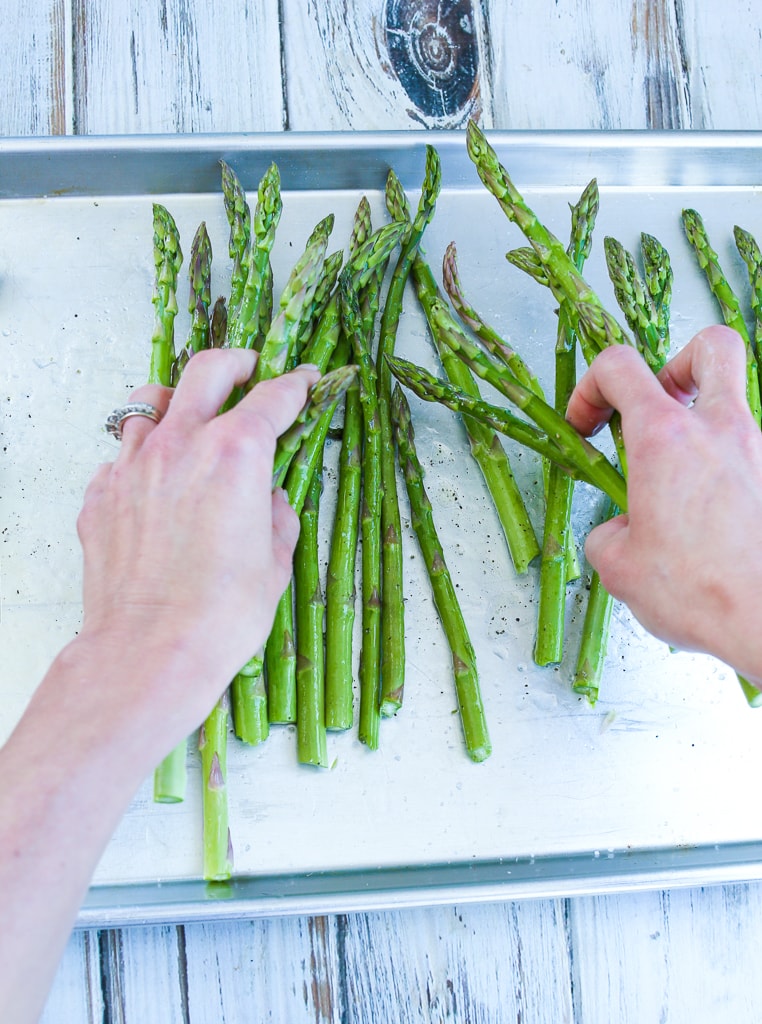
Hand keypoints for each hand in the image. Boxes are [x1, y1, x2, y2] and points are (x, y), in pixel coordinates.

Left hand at [76, 348, 318, 736]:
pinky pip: (122, 455)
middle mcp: (181, 444)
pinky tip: (156, 483)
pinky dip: (143, 456)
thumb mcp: (275, 562)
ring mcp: (133, 465)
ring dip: (178, 403)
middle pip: (206, 370)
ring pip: (150, 403)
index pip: (273, 398)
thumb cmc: (222, 613)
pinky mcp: (101, 493)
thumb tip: (270, 500)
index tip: (306, 381)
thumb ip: (276, 515)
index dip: (297, 385)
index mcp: (236, 454)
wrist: (150, 650)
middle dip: (236, 363)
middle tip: (250, 371)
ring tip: (190, 421)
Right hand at [566, 324, 761, 684]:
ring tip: (681, 481)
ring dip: (702, 428)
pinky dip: (725, 472)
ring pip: (734, 406)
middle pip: (710, 347)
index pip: (619, 367)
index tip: (585, 424)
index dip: (591, 388)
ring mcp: (759, 452)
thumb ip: (609, 533)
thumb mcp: (619, 566)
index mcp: (665, 439)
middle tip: (657, 403)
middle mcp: (719, 431)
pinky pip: (750, 456)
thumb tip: (621, 532)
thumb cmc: (700, 592)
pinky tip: (713, 519)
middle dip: (676, 364)